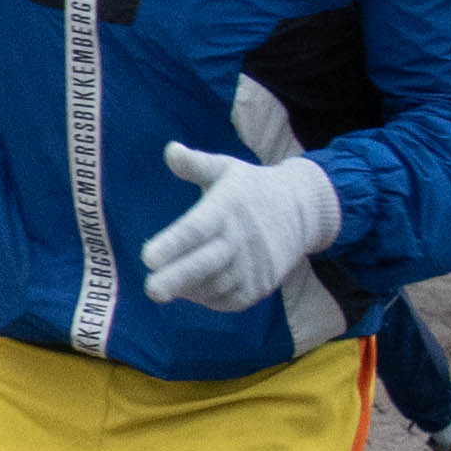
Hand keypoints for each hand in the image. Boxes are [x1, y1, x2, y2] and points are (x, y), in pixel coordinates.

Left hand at [142, 144, 342, 311]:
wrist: (303, 211)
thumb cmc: (252, 188)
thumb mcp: (227, 168)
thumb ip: (196, 163)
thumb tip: (170, 150)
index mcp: (226, 209)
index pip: (196, 229)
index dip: (173, 245)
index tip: (147, 257)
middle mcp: (240, 240)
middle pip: (205, 264)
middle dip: (176, 278)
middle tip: (151, 290)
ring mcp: (253, 266)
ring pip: (214, 286)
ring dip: (188, 289)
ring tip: (164, 286)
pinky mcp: (260, 286)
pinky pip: (228, 300)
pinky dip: (207, 298)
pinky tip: (191, 289)